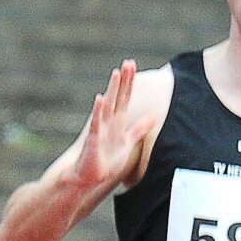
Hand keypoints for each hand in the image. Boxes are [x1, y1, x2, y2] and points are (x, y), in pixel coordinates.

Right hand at [67, 61, 150, 188]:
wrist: (89, 178)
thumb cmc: (107, 162)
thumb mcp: (127, 142)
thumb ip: (138, 129)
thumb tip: (152, 118)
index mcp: (117, 122)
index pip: (125, 97)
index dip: (129, 83)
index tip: (132, 66)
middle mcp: (108, 122)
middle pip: (118, 97)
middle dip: (124, 80)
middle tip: (128, 62)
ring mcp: (100, 128)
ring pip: (108, 105)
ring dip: (112, 89)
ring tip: (116, 74)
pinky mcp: (93, 139)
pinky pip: (96, 122)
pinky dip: (98, 110)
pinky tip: (101, 98)